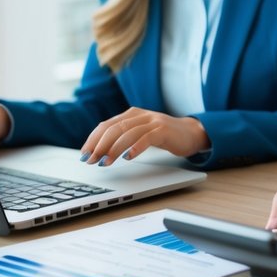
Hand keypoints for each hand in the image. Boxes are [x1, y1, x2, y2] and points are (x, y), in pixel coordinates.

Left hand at [79, 107, 209, 164]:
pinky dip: (135, 148)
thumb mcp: (140, 132)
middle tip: (91, 160)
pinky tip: (128, 157)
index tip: (84, 153)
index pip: (106, 125)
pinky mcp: (164, 130)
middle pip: (114, 128)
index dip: (93, 139)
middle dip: (99, 145)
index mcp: (132, 114)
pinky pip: (146, 138)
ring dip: (113, 149)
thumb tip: (98, 151)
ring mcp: (153, 121)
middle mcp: (141, 115)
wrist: (191, 133)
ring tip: (105, 162)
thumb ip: (123, 135)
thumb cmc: (164, 136)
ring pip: (127, 133)